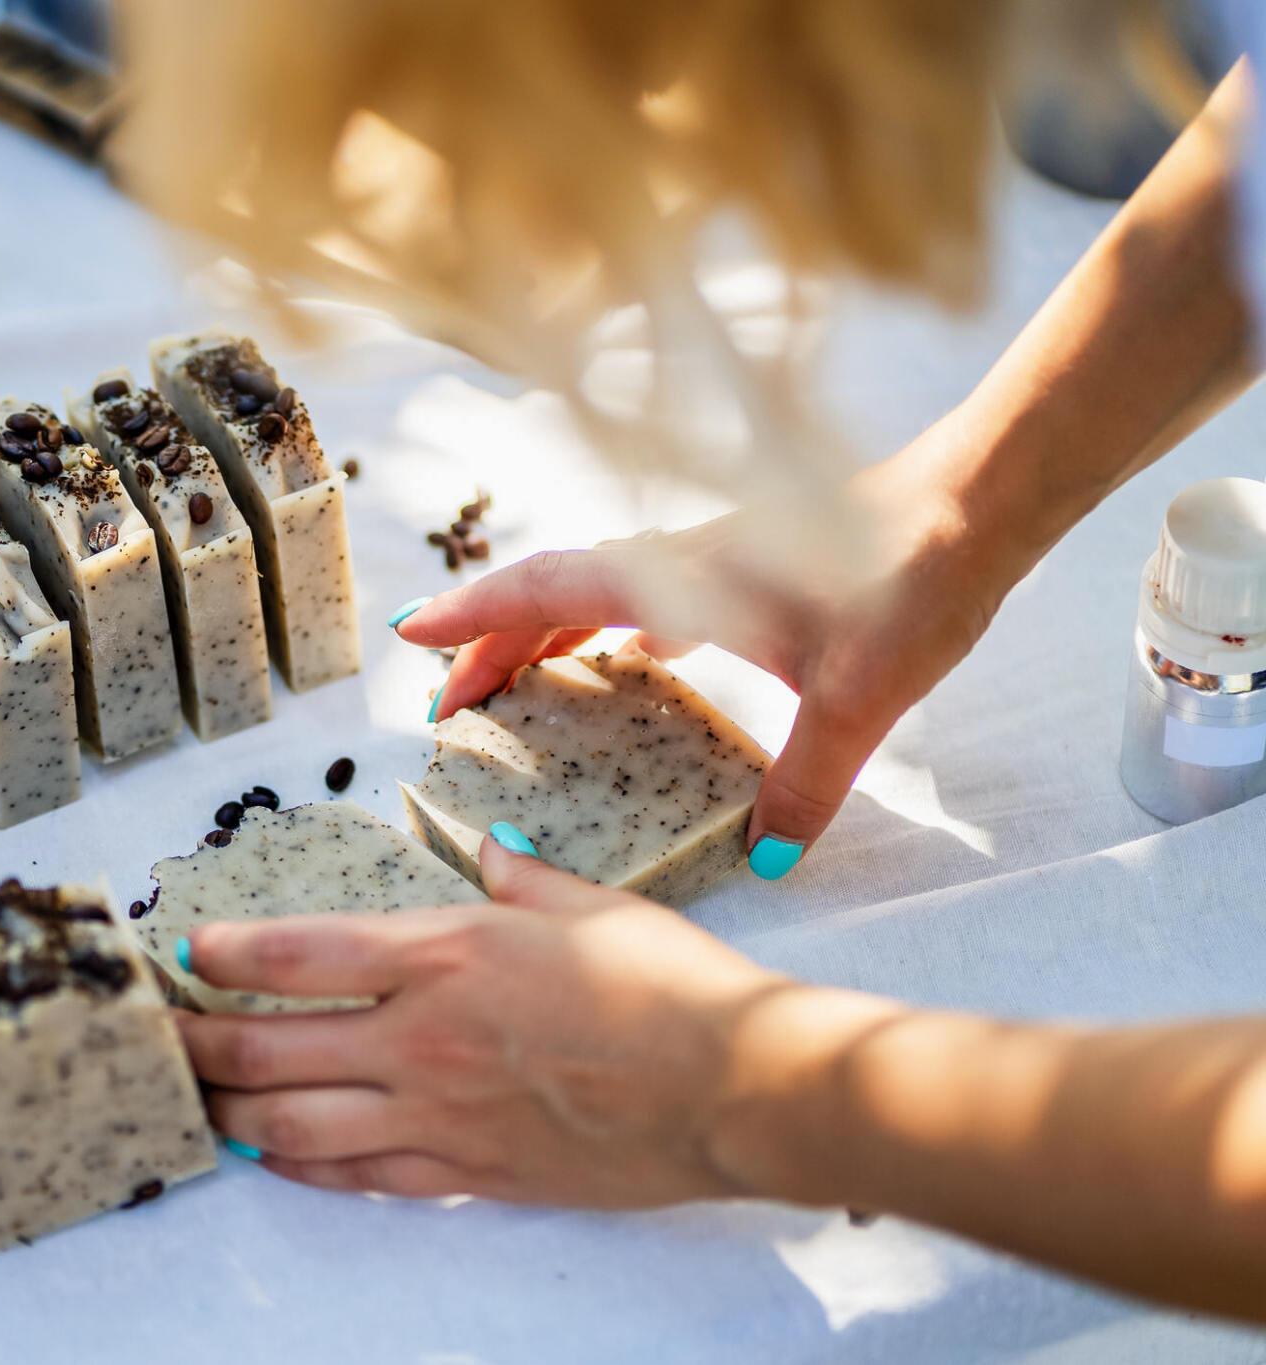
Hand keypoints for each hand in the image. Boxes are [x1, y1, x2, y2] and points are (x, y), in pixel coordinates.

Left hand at [174, 839, 783, 1204]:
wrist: (735, 1087)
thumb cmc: (670, 985)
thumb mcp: (584, 906)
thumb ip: (516, 879)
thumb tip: (483, 850)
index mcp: (445, 954)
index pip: (298, 954)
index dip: (225, 956)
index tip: (185, 955)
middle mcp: (422, 1037)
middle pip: (266, 1047)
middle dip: (196, 1044)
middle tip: (159, 1038)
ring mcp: (439, 1115)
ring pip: (294, 1125)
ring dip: (231, 1112)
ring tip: (198, 1101)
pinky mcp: (469, 1174)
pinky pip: (359, 1175)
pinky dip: (302, 1165)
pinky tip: (274, 1153)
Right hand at [392, 424, 1030, 867]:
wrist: (981, 504)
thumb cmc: (915, 578)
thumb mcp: (859, 695)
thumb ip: (807, 780)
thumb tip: (770, 857)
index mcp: (676, 580)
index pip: (545, 592)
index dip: (472, 617)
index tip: (410, 638)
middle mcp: (677, 564)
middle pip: (552, 594)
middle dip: (487, 642)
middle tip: (441, 702)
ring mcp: (707, 564)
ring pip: (595, 593)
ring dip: (542, 633)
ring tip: (508, 685)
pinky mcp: (744, 570)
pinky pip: (647, 597)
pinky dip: (611, 628)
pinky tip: (631, 661)